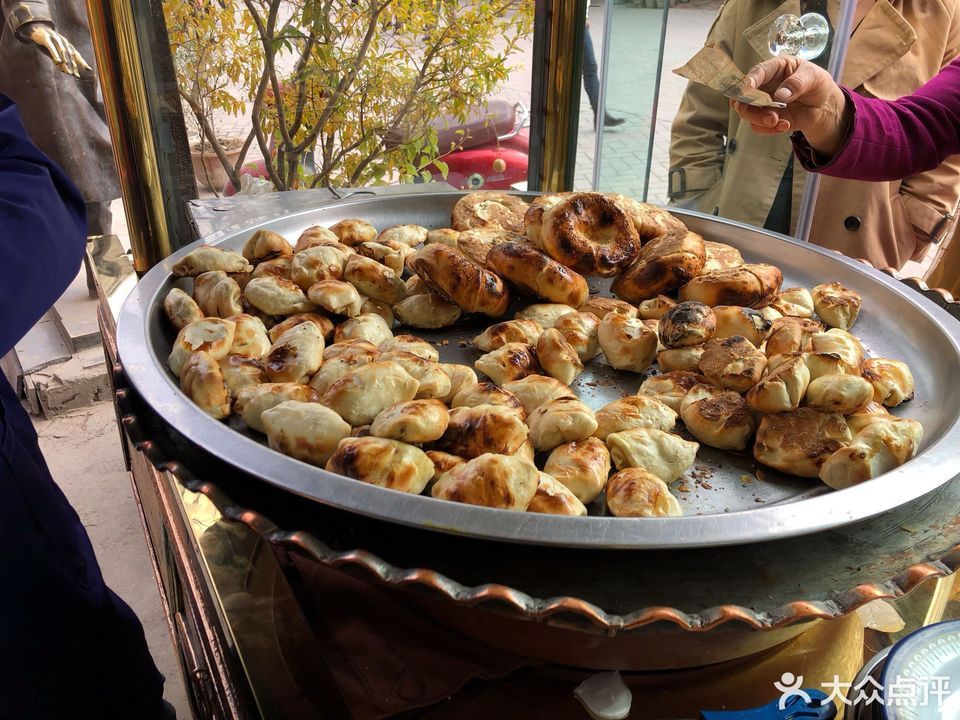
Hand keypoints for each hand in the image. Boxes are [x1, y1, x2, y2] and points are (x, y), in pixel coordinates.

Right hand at [21, 22, 91, 77]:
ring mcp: (55, 38)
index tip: (88, 70)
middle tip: (76, 75)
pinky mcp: (45, 38)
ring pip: (62, 51)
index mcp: (66, 44)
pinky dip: (55, 54)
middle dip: (73, 65)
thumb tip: (64, 70)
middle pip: (70, 54)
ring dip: (66, 62)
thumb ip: (58, 59)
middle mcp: (63, 41)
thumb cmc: (46, 41)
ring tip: (69, 72)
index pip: (76, 54)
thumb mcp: (54, 51)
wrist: (35, 27)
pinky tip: (58, 61)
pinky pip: (51, 47)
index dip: (82, 61)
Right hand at [731, 56, 849, 156]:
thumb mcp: (814, 77)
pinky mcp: (766, 119)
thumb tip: (780, 95)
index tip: (748, 88)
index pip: (758, 72)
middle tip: (762, 111)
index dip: (750, 80)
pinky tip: (785, 125)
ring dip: (760, 119)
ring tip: (777, 121)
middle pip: (744, 95)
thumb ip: (798, 83)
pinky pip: (758, 127)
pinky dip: (769, 129)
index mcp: (775, 69)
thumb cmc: (817, 84)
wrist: (824, 106)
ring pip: (747, 113)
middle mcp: (764, 86)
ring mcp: (763, 104)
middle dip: (749, 106)